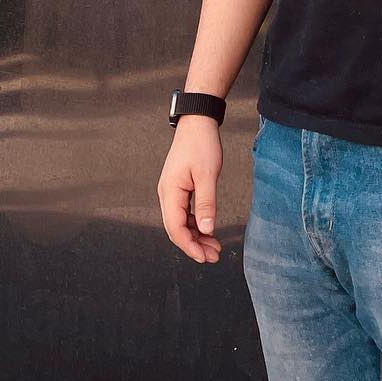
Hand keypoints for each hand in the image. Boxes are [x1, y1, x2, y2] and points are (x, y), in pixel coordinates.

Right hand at [157, 117, 222, 263]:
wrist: (197, 123)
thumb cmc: (202, 145)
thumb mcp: (208, 174)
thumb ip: (206, 204)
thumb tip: (206, 230)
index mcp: (170, 192)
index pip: (175, 228)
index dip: (189, 246)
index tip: (204, 258)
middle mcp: (166, 194)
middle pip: (176, 229)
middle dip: (194, 245)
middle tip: (214, 256)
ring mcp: (171, 192)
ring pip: (181, 222)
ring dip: (196, 236)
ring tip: (215, 247)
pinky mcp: (179, 188)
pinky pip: (184, 213)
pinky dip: (196, 224)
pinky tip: (208, 231)